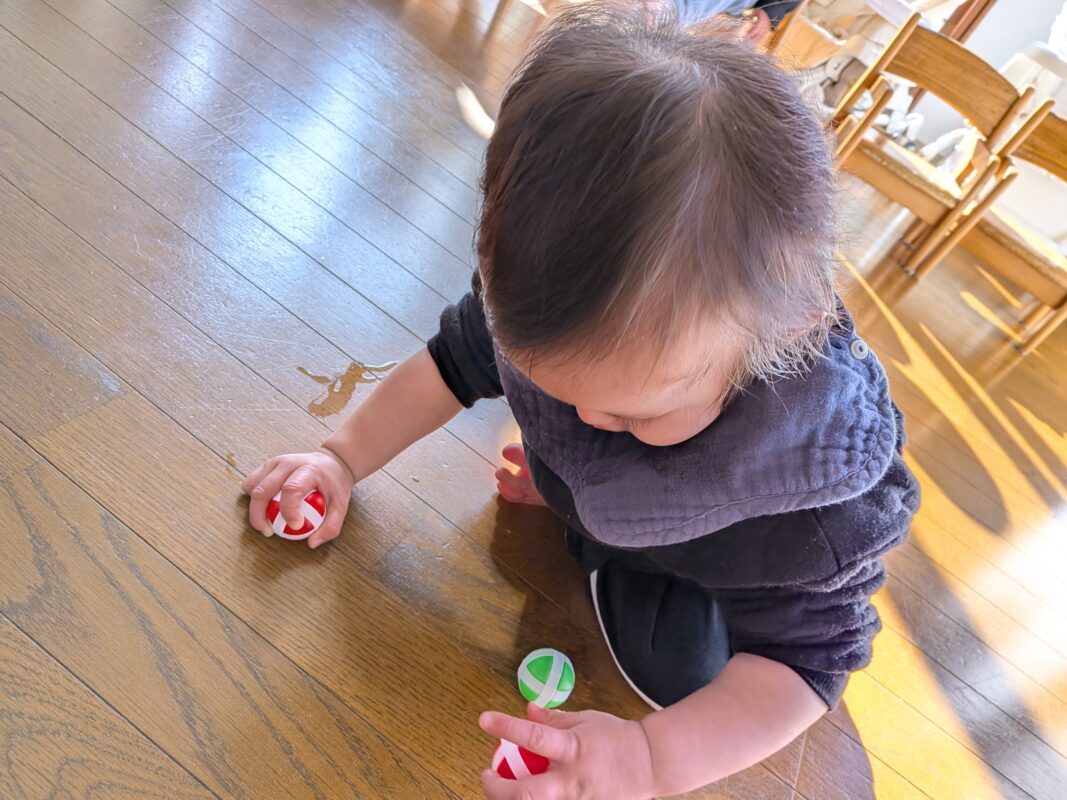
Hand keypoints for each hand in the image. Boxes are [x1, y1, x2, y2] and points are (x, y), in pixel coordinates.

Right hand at [241, 448, 354, 547]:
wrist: (330, 463)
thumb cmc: (334, 484)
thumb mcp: (341, 505)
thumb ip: (331, 526)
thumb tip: (312, 543)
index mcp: (308, 469)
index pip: (292, 489)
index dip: (289, 511)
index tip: (295, 527)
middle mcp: (288, 463)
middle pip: (263, 490)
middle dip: (259, 515)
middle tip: (268, 532)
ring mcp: (274, 462)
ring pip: (253, 487)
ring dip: (256, 508)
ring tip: (268, 519)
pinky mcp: (266, 466)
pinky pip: (251, 484)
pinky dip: (253, 498)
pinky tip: (266, 506)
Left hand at [479, 703, 656, 799]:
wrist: (651, 764)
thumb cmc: (618, 739)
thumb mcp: (586, 720)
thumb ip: (554, 719)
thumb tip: (528, 710)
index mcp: (574, 749)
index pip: (534, 737)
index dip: (507, 728)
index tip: (485, 720)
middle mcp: (572, 780)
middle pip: (525, 794)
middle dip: (497, 789)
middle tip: (487, 776)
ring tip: (503, 789)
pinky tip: (530, 795)